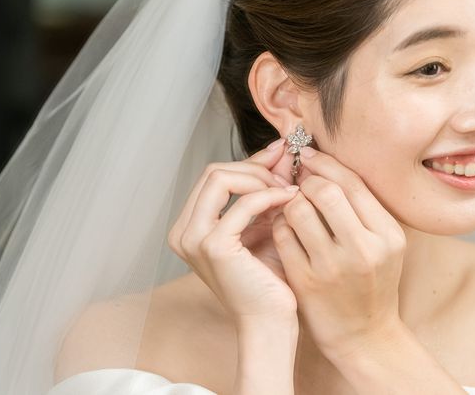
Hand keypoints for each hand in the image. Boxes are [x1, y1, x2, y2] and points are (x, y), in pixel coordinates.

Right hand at [167, 139, 299, 323]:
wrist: (271, 324)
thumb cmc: (269, 277)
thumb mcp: (264, 222)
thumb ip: (265, 188)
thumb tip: (279, 150)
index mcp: (190, 225)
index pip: (215, 175)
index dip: (249, 162)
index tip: (280, 154)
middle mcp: (183, 231)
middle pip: (214, 171)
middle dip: (254, 167)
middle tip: (286, 174)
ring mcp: (193, 238)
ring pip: (220, 178)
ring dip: (259, 178)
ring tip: (288, 190)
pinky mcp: (212, 246)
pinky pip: (242, 204)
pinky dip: (268, 196)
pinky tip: (291, 199)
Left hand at [271, 146, 406, 361]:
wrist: (365, 336)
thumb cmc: (372, 280)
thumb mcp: (382, 242)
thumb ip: (359, 205)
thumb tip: (319, 162)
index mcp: (388, 235)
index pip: (351, 182)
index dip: (324, 163)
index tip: (307, 156)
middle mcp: (363, 250)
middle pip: (323, 191)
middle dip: (305, 181)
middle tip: (299, 184)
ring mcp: (332, 267)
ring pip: (297, 209)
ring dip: (289, 202)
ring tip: (292, 207)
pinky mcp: (305, 281)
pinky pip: (281, 234)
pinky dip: (278, 224)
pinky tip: (285, 228)